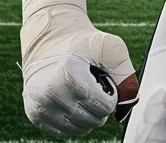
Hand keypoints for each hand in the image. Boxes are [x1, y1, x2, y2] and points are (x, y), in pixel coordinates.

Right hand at [20, 0, 137, 137]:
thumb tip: (133, 93)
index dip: (109, 97)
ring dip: (87, 115)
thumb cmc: (84, 37)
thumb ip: (124, 65)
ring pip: (74, 128)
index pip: (98, 105)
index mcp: (65, 75)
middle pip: (88, 118)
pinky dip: (72, 122)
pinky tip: (77, 103)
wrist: (50, 33)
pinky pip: (60, 131)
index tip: (108, 83)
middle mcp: (46, 94)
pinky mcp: (32, 114)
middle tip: (100, 85)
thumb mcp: (108, 42)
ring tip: (88, 91)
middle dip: (100, 105)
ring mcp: (37, 106)